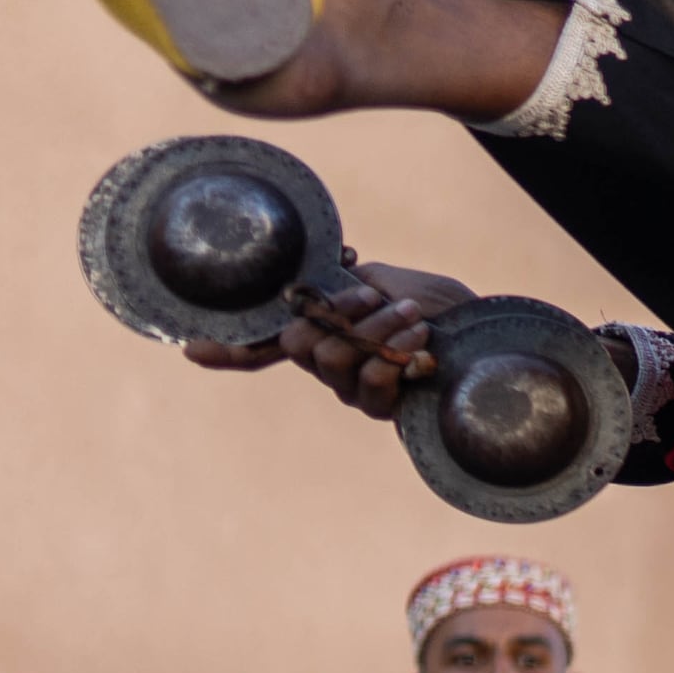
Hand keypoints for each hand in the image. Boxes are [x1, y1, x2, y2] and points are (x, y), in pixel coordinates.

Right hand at [182, 252, 473, 414]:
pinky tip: (424, 344)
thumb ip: (343, 281)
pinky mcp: (384, 408)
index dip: (227, 351)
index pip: (263, 349)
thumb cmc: (436, 305)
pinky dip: (397, 355)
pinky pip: (368, 384)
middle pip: (299, 347)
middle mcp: (329, 368)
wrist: (483, 333)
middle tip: (383, 300)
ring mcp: (353, 391)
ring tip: (414, 318)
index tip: (190, 350)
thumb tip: (331, 264)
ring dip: (378, 332)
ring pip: (334, 361)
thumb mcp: (384, 281)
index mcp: (322, 334)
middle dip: (344, 315)